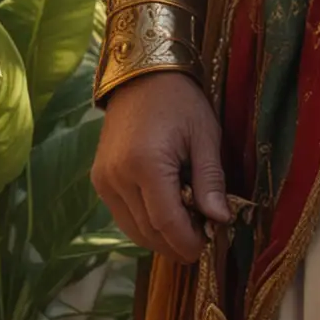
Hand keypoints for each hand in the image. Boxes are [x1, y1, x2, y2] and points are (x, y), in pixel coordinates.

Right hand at [91, 72, 230, 264]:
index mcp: (146, 164)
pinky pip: (122, 215)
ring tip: (186, 222)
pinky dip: (144, 222)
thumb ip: (210, 180)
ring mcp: (104, 180)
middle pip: (149, 232)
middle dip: (177, 242)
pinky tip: (165, 209)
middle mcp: (117, 177)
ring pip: (133, 229)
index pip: (167, 223)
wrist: (142, 74)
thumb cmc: (180, 100)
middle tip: (203, 234)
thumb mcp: (204, 135)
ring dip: (160, 235)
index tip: (209, 244)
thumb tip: (221, 221)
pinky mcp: (99, 180)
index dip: (189, 242)